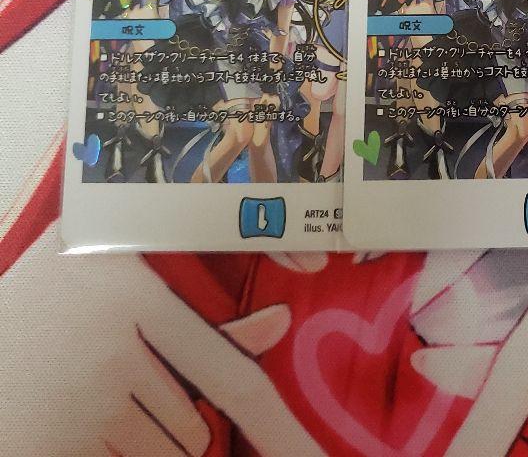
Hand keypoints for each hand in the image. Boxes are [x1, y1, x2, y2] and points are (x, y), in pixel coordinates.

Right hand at [0, 225, 323, 455]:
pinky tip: (83, 422)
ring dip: (156, 442)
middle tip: (124, 381)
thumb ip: (200, 312)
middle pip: (196, 424)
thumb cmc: (52, 306)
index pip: (226, 374)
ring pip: (169, 450)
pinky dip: (123, 455)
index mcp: (134, 293)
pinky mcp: (65, 441)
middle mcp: (113, 348)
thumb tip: (282, 323)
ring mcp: (85, 402)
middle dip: (182, 418)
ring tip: (101, 398)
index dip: (277, 427)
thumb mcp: (121, 281)